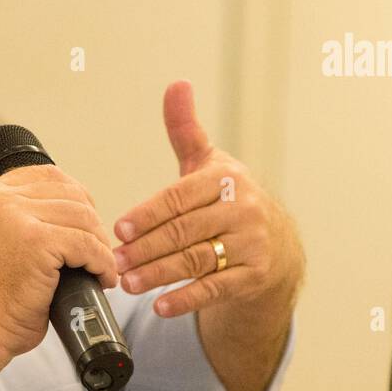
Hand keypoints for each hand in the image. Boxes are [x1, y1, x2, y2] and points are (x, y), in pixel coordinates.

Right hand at [0, 165, 117, 358]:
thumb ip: (20, 217)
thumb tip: (72, 211)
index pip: (48, 176)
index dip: (76, 199)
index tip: (85, 225)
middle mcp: (1, 199)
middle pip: (71, 195)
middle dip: (92, 225)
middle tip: (97, 253)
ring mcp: (18, 218)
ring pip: (84, 219)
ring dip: (100, 246)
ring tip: (101, 269)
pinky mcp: (37, 242)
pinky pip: (87, 245)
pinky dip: (102, 263)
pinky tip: (103, 279)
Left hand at [112, 81, 303, 317]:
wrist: (277, 245)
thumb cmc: (228, 200)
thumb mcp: (208, 164)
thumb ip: (185, 130)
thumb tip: (177, 84)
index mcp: (226, 179)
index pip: (179, 198)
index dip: (147, 215)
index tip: (119, 229)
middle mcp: (244, 210)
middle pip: (185, 231)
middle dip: (146, 248)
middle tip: (114, 260)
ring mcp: (253, 244)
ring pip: (197, 260)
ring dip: (159, 275)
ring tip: (128, 283)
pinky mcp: (256, 275)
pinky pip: (216, 288)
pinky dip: (187, 298)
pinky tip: (161, 305)